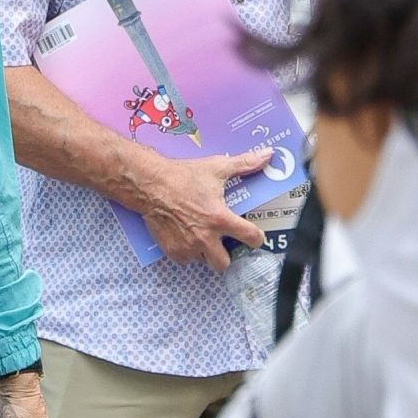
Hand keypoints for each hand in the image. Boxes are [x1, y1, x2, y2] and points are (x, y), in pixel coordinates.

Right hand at [138, 145, 273, 271]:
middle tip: (222, 242)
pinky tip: (185, 237)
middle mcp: (205, 237)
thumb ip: (245, 163)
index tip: (255, 236)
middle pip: (224, 263)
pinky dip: (186, 252)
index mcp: (219, 218)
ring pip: (203, 261)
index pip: (250, 237)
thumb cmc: (182, 176)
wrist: (149, 184)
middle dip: (225, 254)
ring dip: (205, 252)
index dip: (257, 238)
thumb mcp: (217, 168)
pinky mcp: (171, 249)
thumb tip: (268, 155)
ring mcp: (187, 246)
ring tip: (201, 237)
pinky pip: (184, 259)